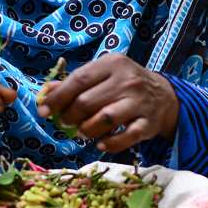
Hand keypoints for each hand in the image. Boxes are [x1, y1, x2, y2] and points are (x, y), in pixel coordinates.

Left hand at [36, 54, 177, 152]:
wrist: (164, 96)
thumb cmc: (124, 84)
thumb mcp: (102, 75)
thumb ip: (75, 83)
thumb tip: (46, 92)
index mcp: (113, 64)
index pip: (79, 79)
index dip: (58, 97)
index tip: (43, 111)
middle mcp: (127, 80)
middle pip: (88, 102)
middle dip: (70, 116)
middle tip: (66, 122)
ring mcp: (139, 102)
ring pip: (105, 119)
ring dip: (87, 129)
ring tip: (82, 132)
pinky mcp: (148, 123)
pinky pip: (126, 137)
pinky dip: (110, 143)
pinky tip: (101, 143)